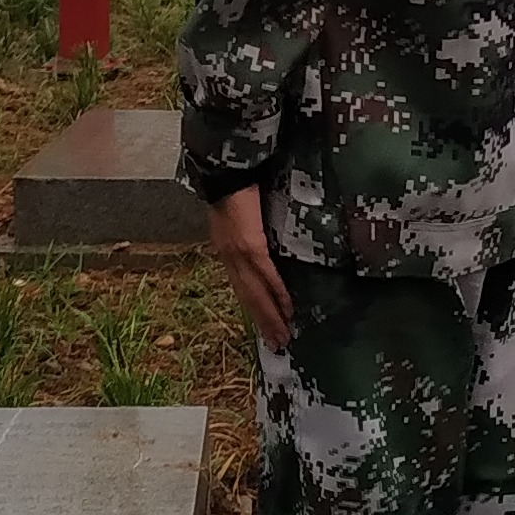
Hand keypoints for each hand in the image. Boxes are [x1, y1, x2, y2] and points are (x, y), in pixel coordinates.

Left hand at [205, 187, 292, 349]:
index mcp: (227, 252)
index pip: (242, 288)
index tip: (266, 328)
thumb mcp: (239, 218)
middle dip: (263, 322)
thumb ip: (250, 233)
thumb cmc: (237, 187)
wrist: (228, 170)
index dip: (254, 309)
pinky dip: (277, 294)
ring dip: (271, 317)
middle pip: (248, 298)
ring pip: (256, 293)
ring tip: (284, 336)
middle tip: (278, 344)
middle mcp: (229, 258)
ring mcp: (239, 254)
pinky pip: (266, 276)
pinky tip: (288, 309)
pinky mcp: (250, 246)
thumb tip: (267, 243)